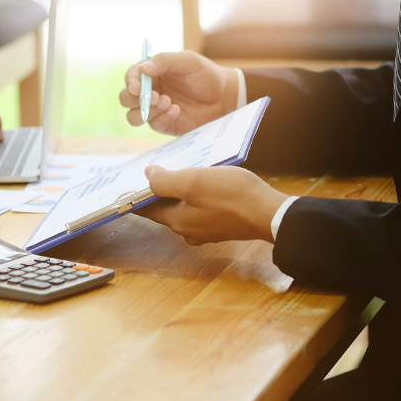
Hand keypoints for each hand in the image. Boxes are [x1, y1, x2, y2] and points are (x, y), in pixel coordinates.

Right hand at [119, 50, 238, 134]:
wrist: (224, 97)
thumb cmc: (205, 75)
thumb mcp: (187, 61)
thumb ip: (164, 61)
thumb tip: (142, 68)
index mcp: (152, 73)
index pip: (131, 77)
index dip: (130, 82)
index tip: (137, 87)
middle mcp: (149, 91)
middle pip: (125, 99)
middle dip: (135, 100)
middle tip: (155, 98)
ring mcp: (155, 110)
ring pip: (133, 116)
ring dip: (146, 112)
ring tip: (167, 103)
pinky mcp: (164, 124)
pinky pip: (153, 125)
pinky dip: (162, 118)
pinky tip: (176, 111)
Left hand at [136, 165, 287, 244]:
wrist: (271, 214)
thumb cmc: (232, 196)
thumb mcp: (193, 182)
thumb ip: (165, 181)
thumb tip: (148, 176)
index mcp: (177, 222)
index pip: (147, 209)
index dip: (136, 195)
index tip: (129, 182)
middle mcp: (188, 231)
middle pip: (165, 209)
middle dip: (160, 191)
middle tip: (158, 169)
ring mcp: (206, 231)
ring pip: (184, 209)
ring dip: (181, 193)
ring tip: (183, 172)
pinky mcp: (222, 227)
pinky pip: (201, 210)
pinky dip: (198, 197)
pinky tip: (206, 183)